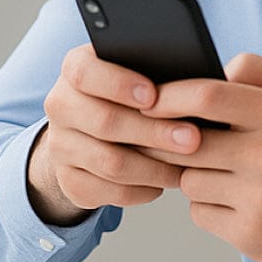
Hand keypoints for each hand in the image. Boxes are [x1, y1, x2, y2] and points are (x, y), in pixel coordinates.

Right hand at [27, 43, 202, 224]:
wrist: (90, 133)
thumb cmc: (128, 97)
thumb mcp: (137, 73)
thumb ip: (158, 71)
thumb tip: (199, 79)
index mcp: (75, 70)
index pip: (85, 72)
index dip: (118, 84)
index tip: (154, 95)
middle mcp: (61, 106)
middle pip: (105, 121)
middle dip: (154, 132)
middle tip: (193, 138)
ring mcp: (61, 146)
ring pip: (111, 163)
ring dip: (155, 167)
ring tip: (188, 166)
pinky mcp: (70, 181)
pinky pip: (110, 191)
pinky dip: (143, 189)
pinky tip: (166, 182)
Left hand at [144, 53, 261, 261]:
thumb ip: (259, 70)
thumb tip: (216, 68)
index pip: (209, 95)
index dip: (170, 95)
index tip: (150, 99)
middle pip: (188, 143)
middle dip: (170, 141)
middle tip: (171, 140)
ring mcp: (259, 199)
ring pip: (189, 180)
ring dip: (193, 175)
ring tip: (221, 172)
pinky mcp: (250, 234)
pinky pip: (199, 213)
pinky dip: (207, 206)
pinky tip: (232, 199)